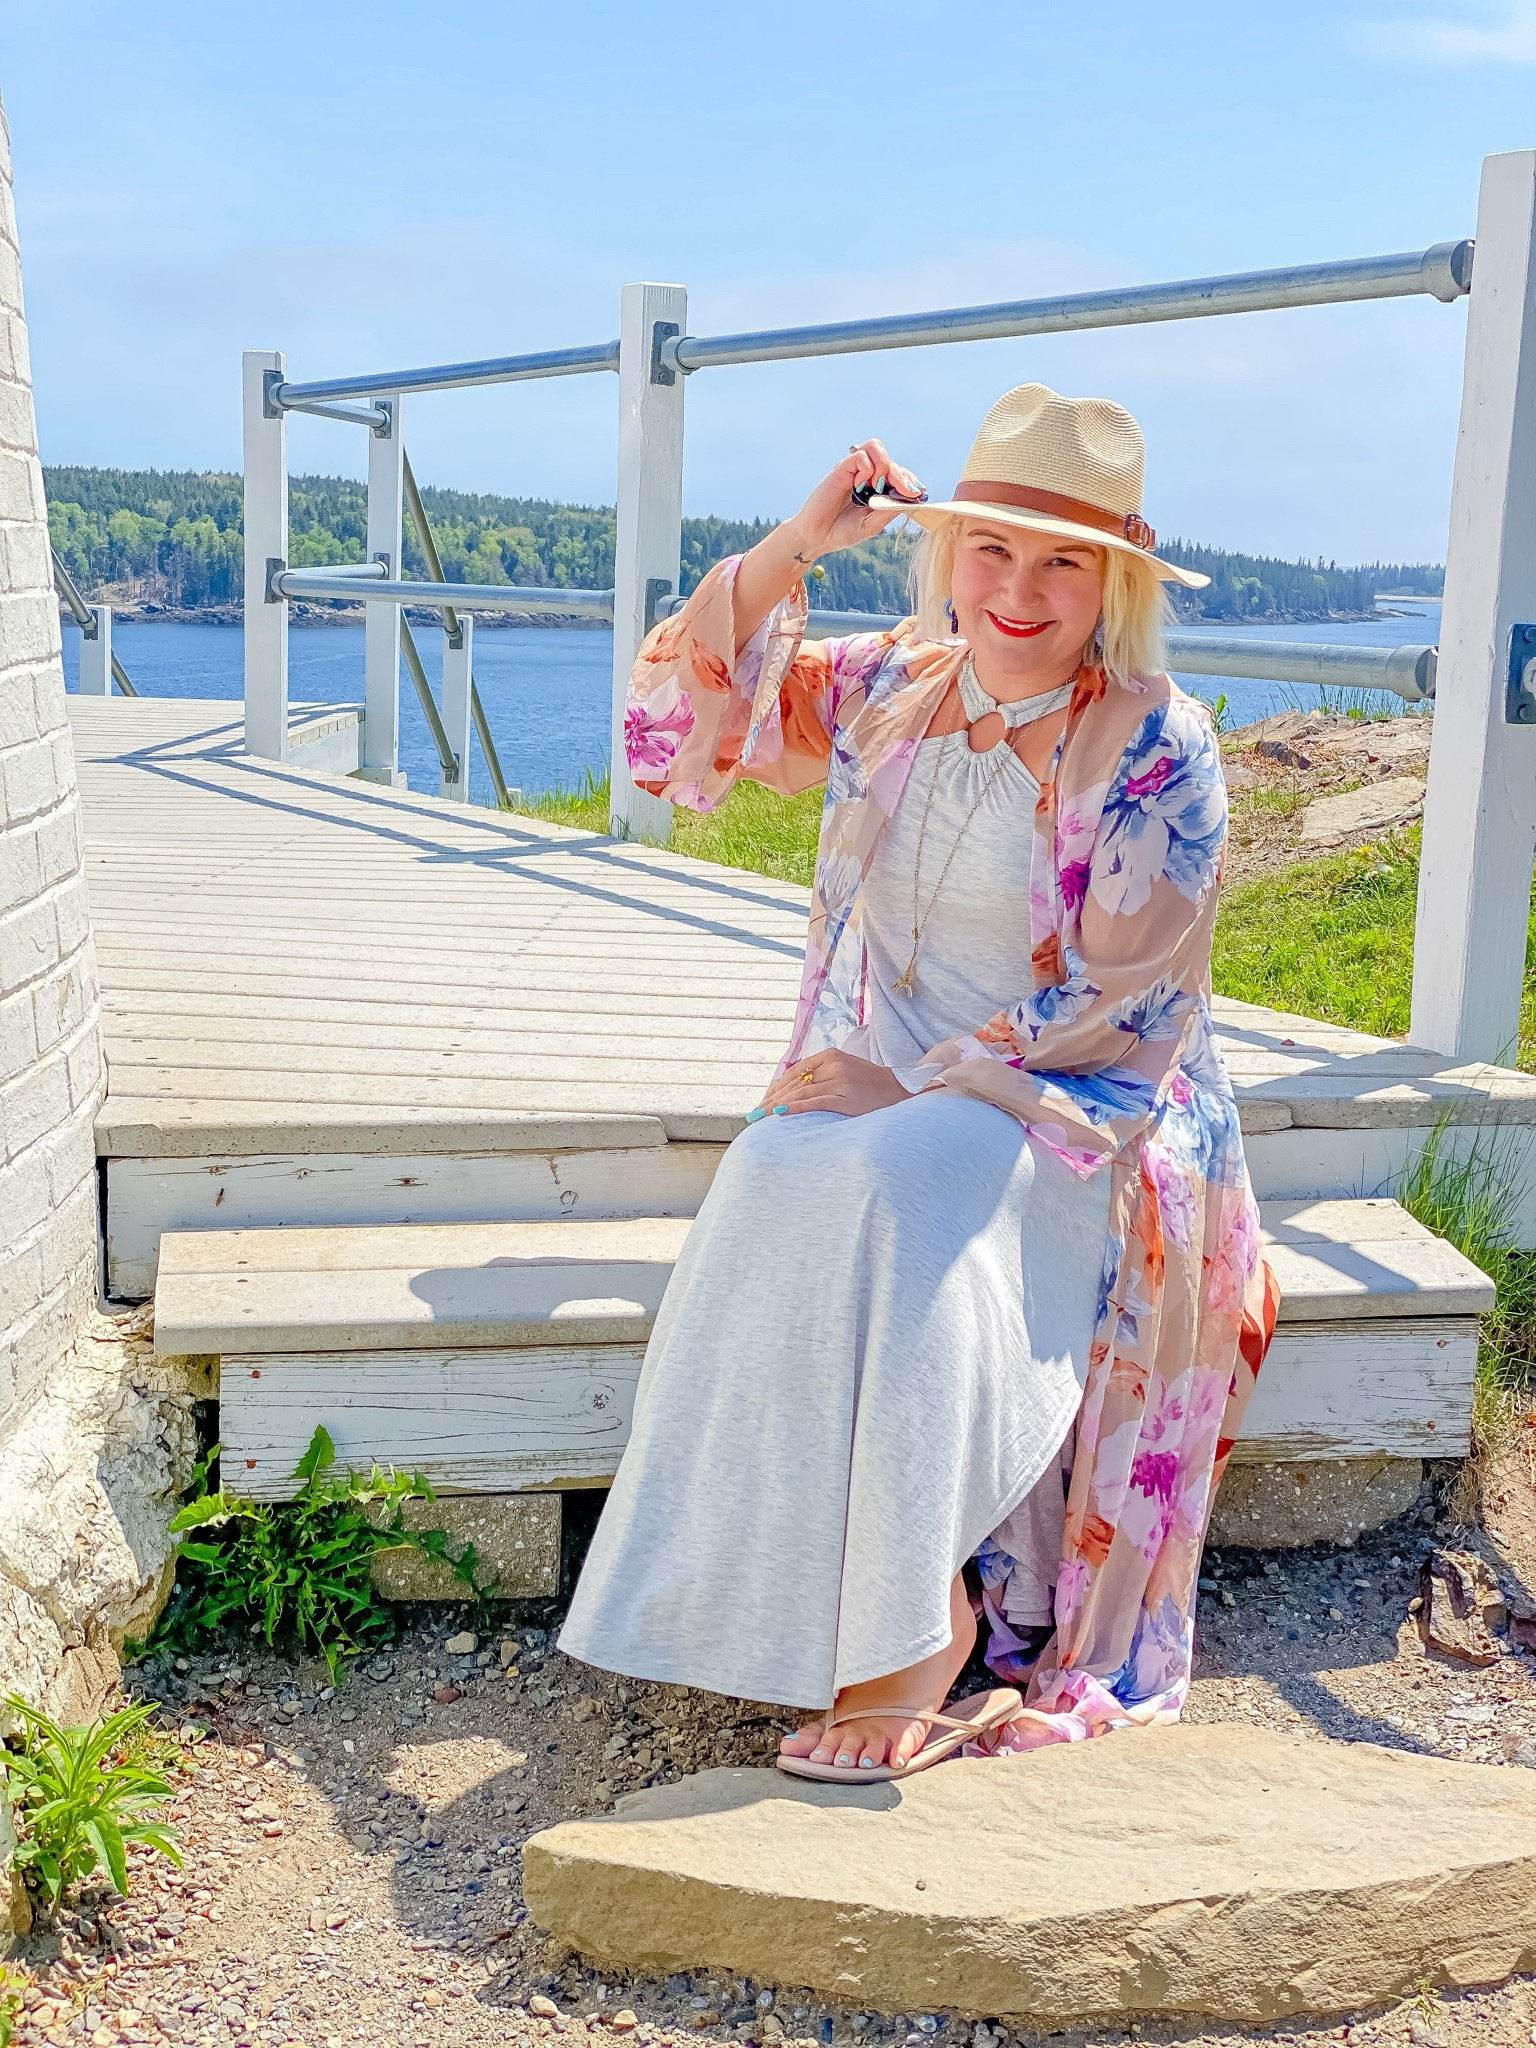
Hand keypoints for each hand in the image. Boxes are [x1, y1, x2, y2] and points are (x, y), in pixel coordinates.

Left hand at [757, 1048, 910, 1118]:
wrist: (900, 1091)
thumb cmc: (869, 1086)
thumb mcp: (843, 1071)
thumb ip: (820, 1076)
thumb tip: (791, 1092)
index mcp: (830, 1055)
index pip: (793, 1072)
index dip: (774, 1088)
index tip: (762, 1103)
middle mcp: (832, 1064)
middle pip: (792, 1082)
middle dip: (770, 1099)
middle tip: (754, 1115)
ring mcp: (840, 1080)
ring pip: (799, 1093)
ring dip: (776, 1106)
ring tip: (760, 1118)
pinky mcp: (846, 1096)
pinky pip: (814, 1102)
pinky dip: (794, 1108)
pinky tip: (779, 1114)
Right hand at [780, 440, 925, 563]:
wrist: (817, 537)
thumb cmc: (842, 531)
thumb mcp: (872, 524)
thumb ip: (890, 509)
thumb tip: (912, 498)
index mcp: (876, 488)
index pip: (899, 473)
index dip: (910, 481)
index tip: (917, 493)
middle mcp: (866, 475)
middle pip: (891, 461)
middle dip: (902, 476)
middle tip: (906, 492)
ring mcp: (854, 471)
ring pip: (876, 447)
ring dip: (884, 465)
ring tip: (878, 486)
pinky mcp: (841, 468)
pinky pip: (861, 456)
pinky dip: (866, 469)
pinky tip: (859, 486)